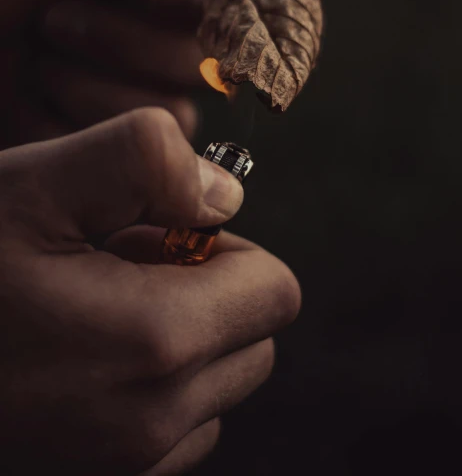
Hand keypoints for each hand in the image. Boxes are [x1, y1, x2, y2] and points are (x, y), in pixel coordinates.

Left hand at [0, 0, 255, 147]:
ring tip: (37, 62)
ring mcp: (131, 100)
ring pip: (177, 110)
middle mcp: (148, 40)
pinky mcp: (111, 153)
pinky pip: (140, 153)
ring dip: (99, 86)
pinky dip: (82, 124)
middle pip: (206, 57)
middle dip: (129, 40)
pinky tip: (36, 108)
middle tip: (56, 22)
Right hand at [0, 107, 299, 474]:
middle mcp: (156, 420)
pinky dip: (151, 380)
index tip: (160, 233)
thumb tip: (223, 198)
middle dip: (206, 288)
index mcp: (157, 343)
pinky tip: (79, 350)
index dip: (228, 246)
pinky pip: (177, 425)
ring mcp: (128, 463)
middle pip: (255, 337)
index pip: (276, 291)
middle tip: (118, 263)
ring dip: (178, 334)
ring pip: (218, 382)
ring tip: (92, 305)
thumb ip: (147, 163)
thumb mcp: (38, 183)